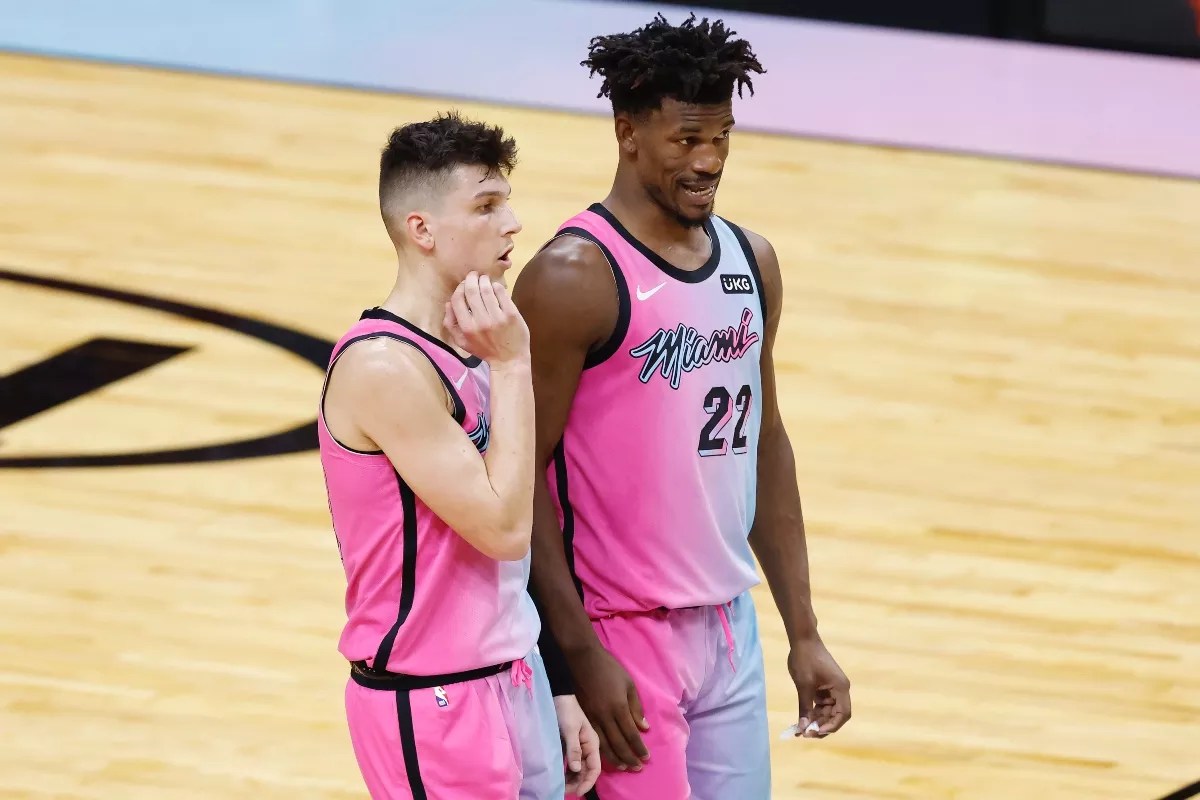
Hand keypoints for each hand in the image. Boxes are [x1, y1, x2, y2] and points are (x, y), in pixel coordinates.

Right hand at [444, 272, 529, 365]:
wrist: (509, 360)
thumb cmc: (485, 350)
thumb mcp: (462, 342)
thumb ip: (451, 324)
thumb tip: (448, 303)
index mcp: (467, 328)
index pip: (458, 299)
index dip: (459, 288)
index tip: (463, 284)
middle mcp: (481, 322)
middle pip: (472, 290)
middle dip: (471, 279)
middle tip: (474, 275)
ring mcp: (497, 318)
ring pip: (487, 289)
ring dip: (484, 280)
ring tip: (484, 279)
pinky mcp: (512, 314)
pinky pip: (502, 293)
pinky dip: (497, 286)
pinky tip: (495, 287)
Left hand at [553, 694, 601, 795]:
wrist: (558, 696)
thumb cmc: (566, 710)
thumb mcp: (570, 729)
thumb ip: (574, 749)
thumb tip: (576, 770)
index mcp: (592, 744)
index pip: (595, 768)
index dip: (588, 782)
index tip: (578, 792)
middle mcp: (588, 748)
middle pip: (586, 771)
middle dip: (577, 783)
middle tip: (563, 790)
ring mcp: (579, 748)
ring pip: (578, 769)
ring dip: (571, 779)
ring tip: (560, 787)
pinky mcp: (570, 747)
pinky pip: (571, 764)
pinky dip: (566, 772)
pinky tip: (559, 777)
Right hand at [567, 644, 649, 769]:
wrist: (583, 659)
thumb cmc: (609, 669)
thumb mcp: (628, 684)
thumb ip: (636, 707)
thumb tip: (644, 728)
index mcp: (618, 707)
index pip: (631, 734)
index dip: (638, 748)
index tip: (646, 758)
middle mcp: (605, 716)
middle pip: (618, 743)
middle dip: (629, 757)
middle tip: (637, 767)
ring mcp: (591, 717)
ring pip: (603, 745)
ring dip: (615, 758)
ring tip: (624, 767)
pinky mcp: (582, 716)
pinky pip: (592, 738)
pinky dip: (600, 750)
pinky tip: (605, 756)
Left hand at [787, 636, 850, 737]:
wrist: (802, 639)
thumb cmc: (805, 659)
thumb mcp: (804, 685)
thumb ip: (805, 707)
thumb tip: (803, 728)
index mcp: (841, 688)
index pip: (843, 714)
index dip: (831, 726)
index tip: (816, 733)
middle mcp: (840, 690)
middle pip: (835, 715)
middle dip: (821, 726)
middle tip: (805, 734)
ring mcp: (832, 689)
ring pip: (827, 712)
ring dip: (816, 721)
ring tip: (801, 730)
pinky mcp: (823, 687)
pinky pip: (821, 705)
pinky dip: (813, 712)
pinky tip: (802, 720)